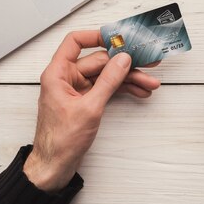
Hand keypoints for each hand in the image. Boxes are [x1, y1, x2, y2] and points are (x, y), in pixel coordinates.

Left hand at [24, 31, 160, 191]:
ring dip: (128, 79)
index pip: (76, 42)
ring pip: (106, 76)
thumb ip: (108, 81)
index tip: (119, 38)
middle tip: (147, 64)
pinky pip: (106, 89)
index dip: (97, 36)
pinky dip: (122, 90)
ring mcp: (77, 90)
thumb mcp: (89, 108)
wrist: (54, 167)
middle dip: (124, 65)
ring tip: (149, 83)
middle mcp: (66, 78)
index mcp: (58, 73)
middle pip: (99, 61)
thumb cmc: (60, 141)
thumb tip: (123, 60)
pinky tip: (139, 91)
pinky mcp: (85, 101)